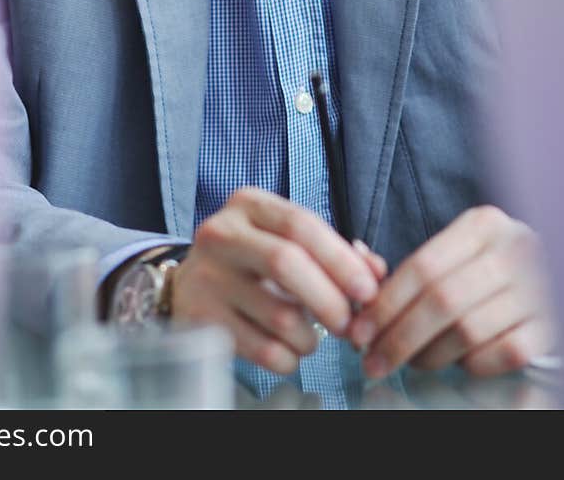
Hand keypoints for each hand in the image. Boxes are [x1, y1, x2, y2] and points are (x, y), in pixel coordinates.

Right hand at [170, 186, 384, 374]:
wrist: (187, 285)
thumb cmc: (249, 261)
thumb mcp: (285, 241)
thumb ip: (333, 252)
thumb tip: (377, 272)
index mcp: (248, 205)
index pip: (301, 225)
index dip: (341, 259)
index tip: (369, 290)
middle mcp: (221, 234)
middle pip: (286, 263)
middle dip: (330, 300)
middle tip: (349, 325)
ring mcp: (207, 277)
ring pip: (278, 315)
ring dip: (310, 337)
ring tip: (310, 337)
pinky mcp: (200, 319)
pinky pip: (262, 350)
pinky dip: (288, 359)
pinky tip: (286, 351)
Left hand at [349, 205, 554, 377]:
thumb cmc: (495, 269)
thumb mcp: (460, 251)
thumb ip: (416, 265)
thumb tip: (361, 265)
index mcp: (484, 224)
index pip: (423, 266)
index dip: (386, 304)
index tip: (359, 332)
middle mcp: (515, 250)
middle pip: (442, 301)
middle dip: (398, 336)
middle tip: (373, 361)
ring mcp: (540, 288)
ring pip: (468, 331)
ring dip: (430, 355)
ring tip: (413, 362)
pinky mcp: (554, 326)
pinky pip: (502, 354)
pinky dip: (473, 364)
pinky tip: (460, 363)